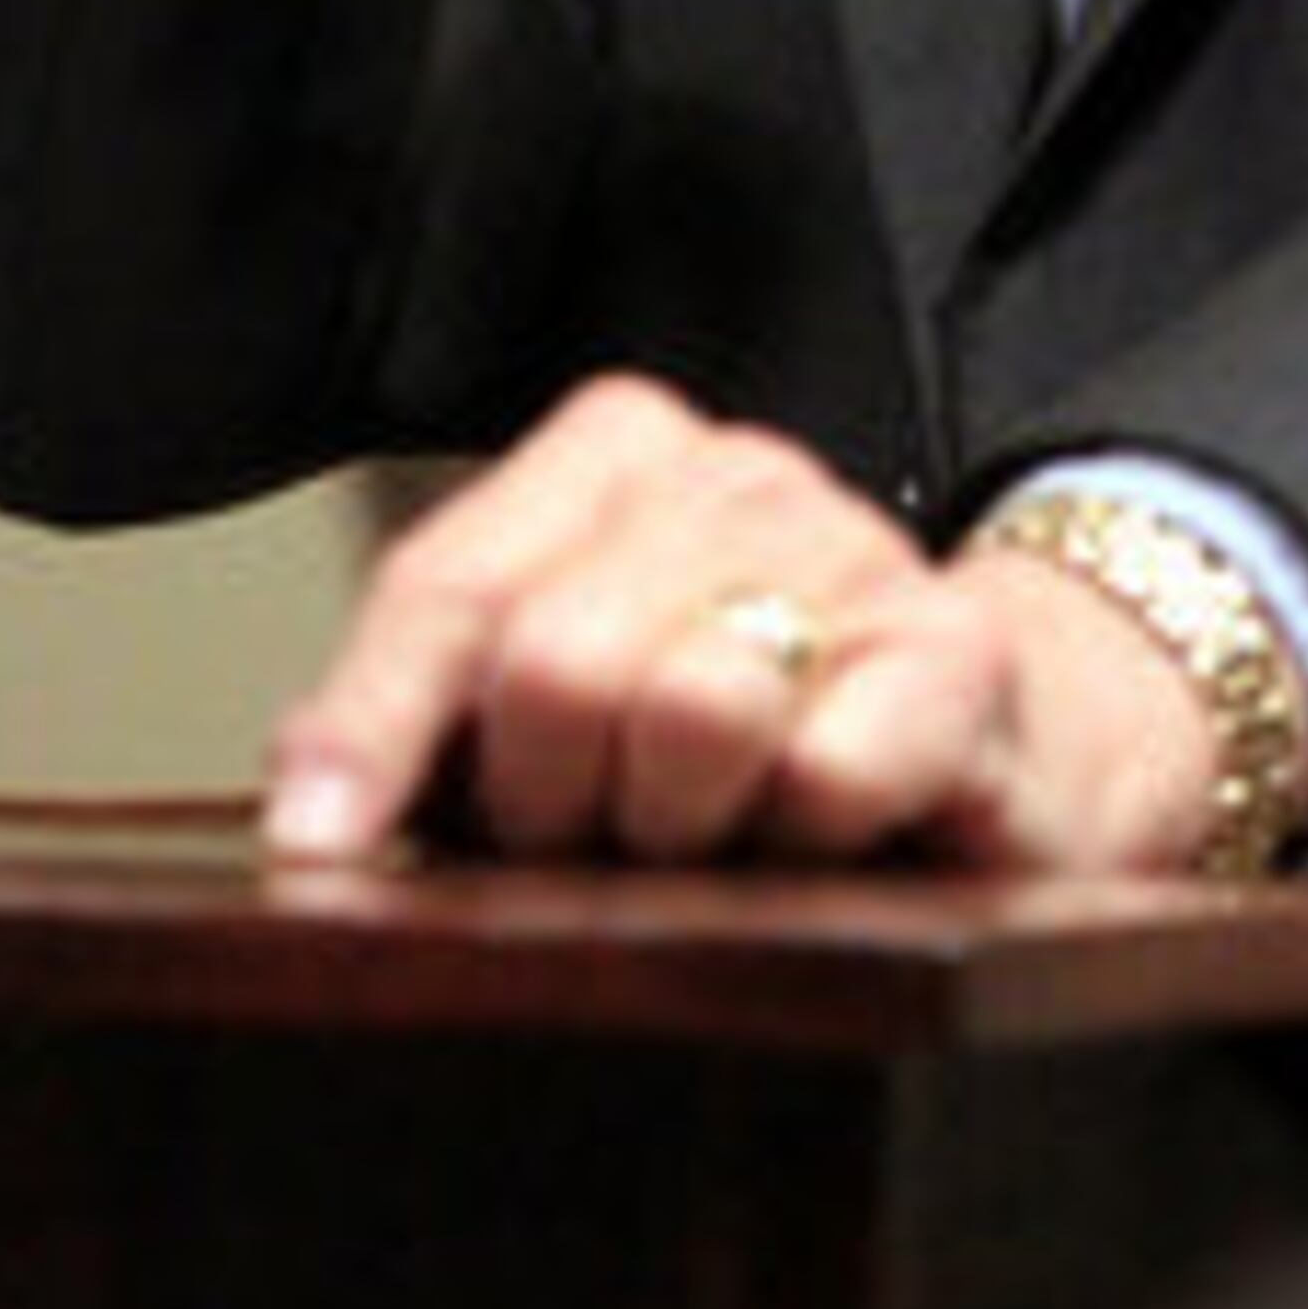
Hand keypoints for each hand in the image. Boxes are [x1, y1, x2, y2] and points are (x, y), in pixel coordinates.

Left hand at [258, 375, 1259, 878]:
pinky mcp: (959, 653)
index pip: (449, 584)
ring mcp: (857, 550)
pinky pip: (827, 767)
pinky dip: (801, 834)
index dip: (373, 726)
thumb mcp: (567, 729)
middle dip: (552, 800)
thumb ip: (427, 735)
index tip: (321, 846)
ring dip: (682, 826)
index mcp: (619, 460)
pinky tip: (820, 839)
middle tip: (592, 848)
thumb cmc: (745, 751)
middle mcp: (737, 478)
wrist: (996, 755)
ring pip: (692, 706)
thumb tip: (311, 814)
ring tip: (709, 843)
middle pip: (557, 660)